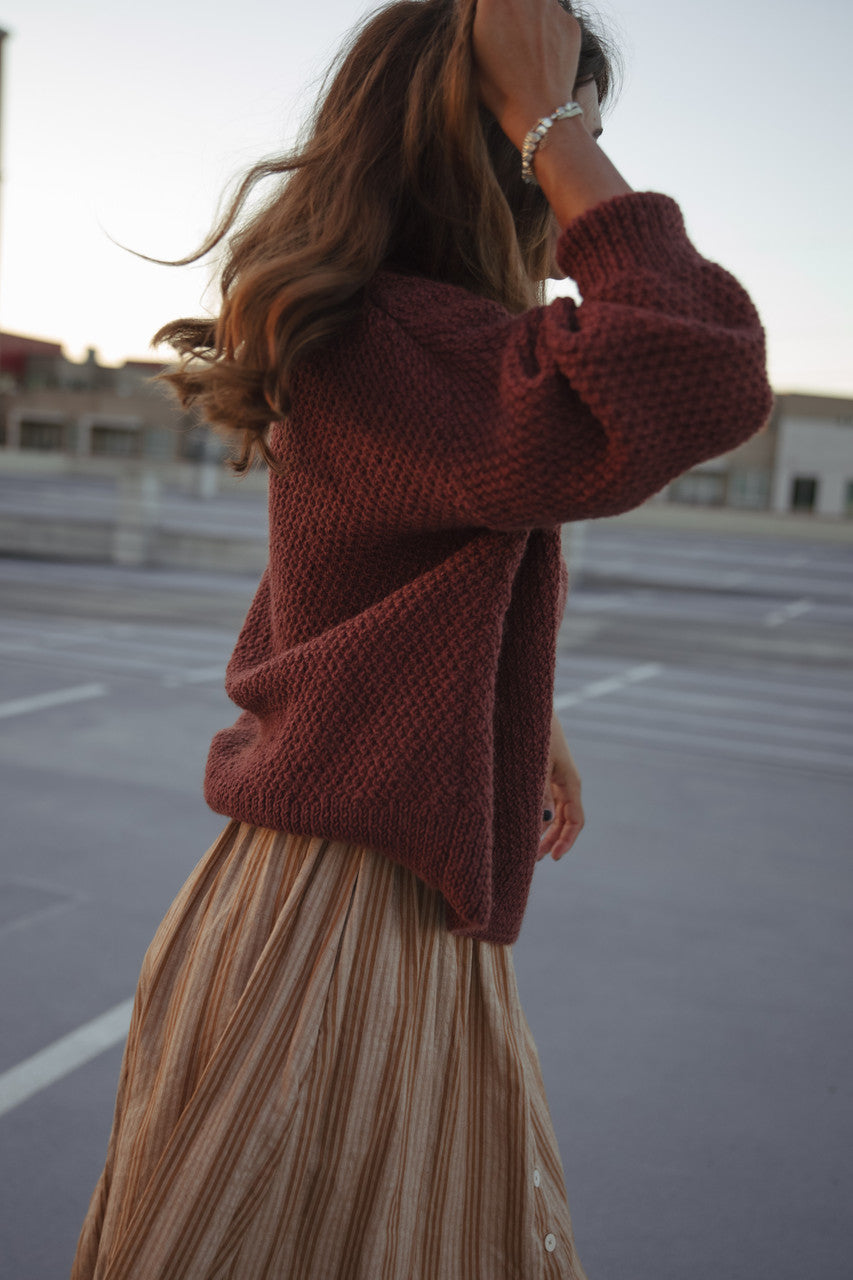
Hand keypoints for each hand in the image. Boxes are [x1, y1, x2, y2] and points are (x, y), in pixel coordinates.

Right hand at [472, 0, 582, 150]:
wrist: (538, 112)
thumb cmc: (499, 89)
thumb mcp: (470, 55)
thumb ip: (474, 22)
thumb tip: (477, 10)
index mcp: (494, 1)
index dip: (487, 9)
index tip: (488, 20)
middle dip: (511, 10)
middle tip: (508, 34)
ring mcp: (552, 7)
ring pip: (538, 3)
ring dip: (531, 16)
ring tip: (526, 47)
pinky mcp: (570, 22)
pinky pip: (556, 18)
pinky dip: (549, 31)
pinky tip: (542, 56)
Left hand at [538, 709, 583, 860]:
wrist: (528, 703)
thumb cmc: (533, 731)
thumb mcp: (536, 762)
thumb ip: (539, 792)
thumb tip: (543, 821)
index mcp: (570, 781)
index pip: (575, 820)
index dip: (567, 841)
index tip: (553, 858)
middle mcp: (565, 782)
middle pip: (563, 821)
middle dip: (550, 842)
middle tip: (532, 861)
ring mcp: (554, 778)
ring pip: (553, 813)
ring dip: (541, 831)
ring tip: (523, 849)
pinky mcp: (542, 772)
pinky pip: (543, 801)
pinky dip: (534, 815)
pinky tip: (519, 825)